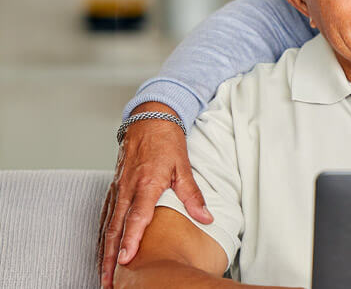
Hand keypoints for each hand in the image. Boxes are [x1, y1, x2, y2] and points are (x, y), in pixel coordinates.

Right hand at [98, 102, 211, 287]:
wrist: (149, 120)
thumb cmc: (167, 142)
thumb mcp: (184, 166)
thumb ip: (193, 195)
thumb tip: (206, 218)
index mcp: (146, 183)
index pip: (136, 216)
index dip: (131, 240)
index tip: (126, 260)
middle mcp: (127, 189)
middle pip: (116, 228)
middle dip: (110, 257)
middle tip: (109, 281)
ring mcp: (118, 189)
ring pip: (107, 226)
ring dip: (104, 251)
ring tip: (104, 275)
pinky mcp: (114, 189)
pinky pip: (105, 217)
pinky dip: (103, 237)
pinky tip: (103, 251)